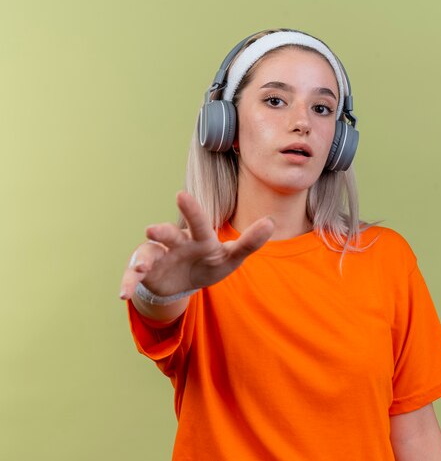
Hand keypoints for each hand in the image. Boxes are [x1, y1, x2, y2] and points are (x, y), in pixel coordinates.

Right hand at [119, 191, 273, 299]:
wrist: (184, 282)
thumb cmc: (209, 263)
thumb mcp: (231, 257)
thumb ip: (249, 242)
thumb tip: (271, 222)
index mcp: (198, 238)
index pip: (198, 224)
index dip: (190, 211)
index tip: (181, 195)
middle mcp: (176, 243)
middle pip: (169, 235)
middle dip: (161, 232)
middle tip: (152, 230)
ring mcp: (159, 256)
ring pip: (148, 253)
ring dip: (143, 259)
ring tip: (141, 267)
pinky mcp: (146, 272)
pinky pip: (134, 275)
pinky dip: (128, 282)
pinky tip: (124, 293)